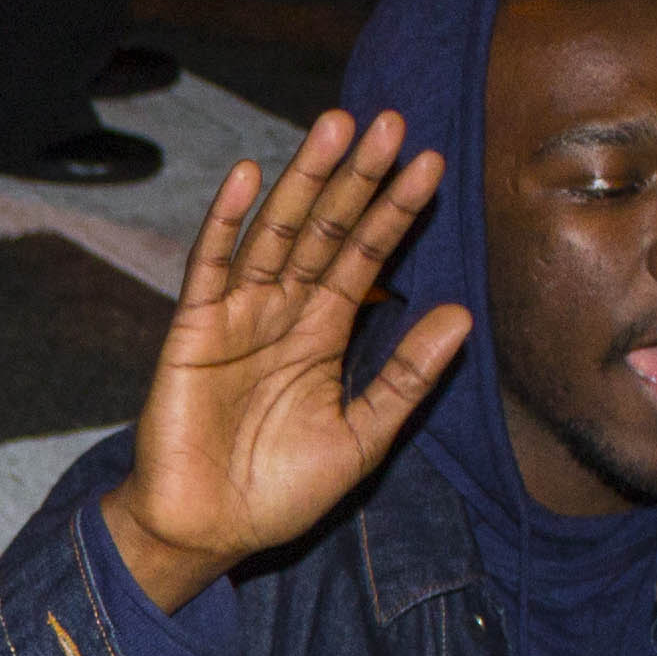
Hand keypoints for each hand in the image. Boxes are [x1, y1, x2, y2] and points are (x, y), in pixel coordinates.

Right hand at [105, 106, 469, 610]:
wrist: (209, 533)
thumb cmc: (279, 494)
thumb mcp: (362, 438)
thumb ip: (406, 378)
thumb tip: (463, 315)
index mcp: (324, 334)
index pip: (367, 257)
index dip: (396, 212)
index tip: (433, 164)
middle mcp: (283, 312)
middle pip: (326, 230)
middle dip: (356, 177)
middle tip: (390, 121)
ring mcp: (237, 316)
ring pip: (275, 233)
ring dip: (303, 180)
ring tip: (335, 127)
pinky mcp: (193, 331)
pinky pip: (210, 266)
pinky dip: (226, 221)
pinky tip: (247, 176)